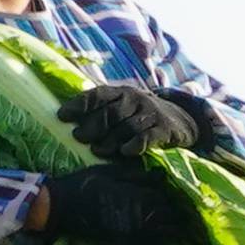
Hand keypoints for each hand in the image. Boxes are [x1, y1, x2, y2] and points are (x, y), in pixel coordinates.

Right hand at [34, 157, 203, 244]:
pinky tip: (175, 241)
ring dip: (183, 232)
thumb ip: (136, 175)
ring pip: (169, 235)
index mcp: (139, 196)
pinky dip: (166, 243)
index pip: (172, 198)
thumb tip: (162, 175)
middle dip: (189, 217)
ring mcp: (135, 233)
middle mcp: (141, 217)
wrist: (60, 208)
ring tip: (197, 231)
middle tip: (204, 216)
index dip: (187, 199)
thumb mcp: (109, 172)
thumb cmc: (84, 185)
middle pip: (175, 218)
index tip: (201, 200)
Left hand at [63, 80, 231, 163]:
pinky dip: (135, 144)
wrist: (182, 118)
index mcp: (120, 92)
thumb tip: (70, 122)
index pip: (96, 95)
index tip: (62, 116)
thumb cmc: (142, 116)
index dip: (78, 105)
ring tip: (97, 150)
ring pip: (126, 126)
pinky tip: (125, 152)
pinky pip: (147, 137)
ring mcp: (151, 113)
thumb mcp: (123, 106)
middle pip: (109, 113)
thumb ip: (102, 110)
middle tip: (78, 137)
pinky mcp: (165, 129)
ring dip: (110, 140)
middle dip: (92, 126)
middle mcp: (134, 99)